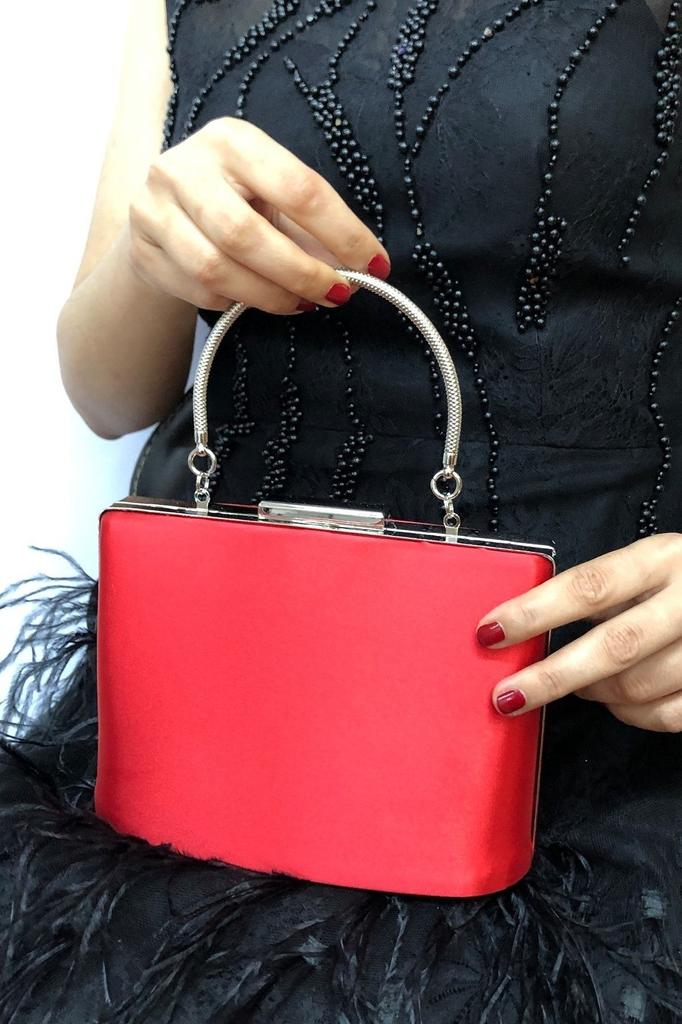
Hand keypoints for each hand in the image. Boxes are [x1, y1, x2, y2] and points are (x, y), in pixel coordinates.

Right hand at [127, 116, 390, 314]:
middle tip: (335, 294)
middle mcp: (184, 167)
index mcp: (232, 140)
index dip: (343, 233)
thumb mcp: (272, 192)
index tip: (375, 265)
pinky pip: (197, 291)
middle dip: (301, 273)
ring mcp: (153, 209)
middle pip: (247, 235)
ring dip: (270, 297)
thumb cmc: (236, 198)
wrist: (163, 208)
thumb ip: (312, 224)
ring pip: (217, 270)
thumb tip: (365, 268)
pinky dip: (235, 303)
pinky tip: (256, 300)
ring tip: (300, 303)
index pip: (299, 188)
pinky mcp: (142, 250)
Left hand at [476, 533, 681, 732]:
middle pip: (613, 646)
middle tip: (506, 695)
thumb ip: (599, 593)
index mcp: (662, 558)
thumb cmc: (681, 581)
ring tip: (575, 684)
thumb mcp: (648, 567)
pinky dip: (632, 716)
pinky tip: (617, 702)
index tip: (490, 632)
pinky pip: (667, 716)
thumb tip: (521, 629)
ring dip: (592, 693)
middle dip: (551, 676)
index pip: (589, 586)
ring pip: (637, 687)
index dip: (536, 612)